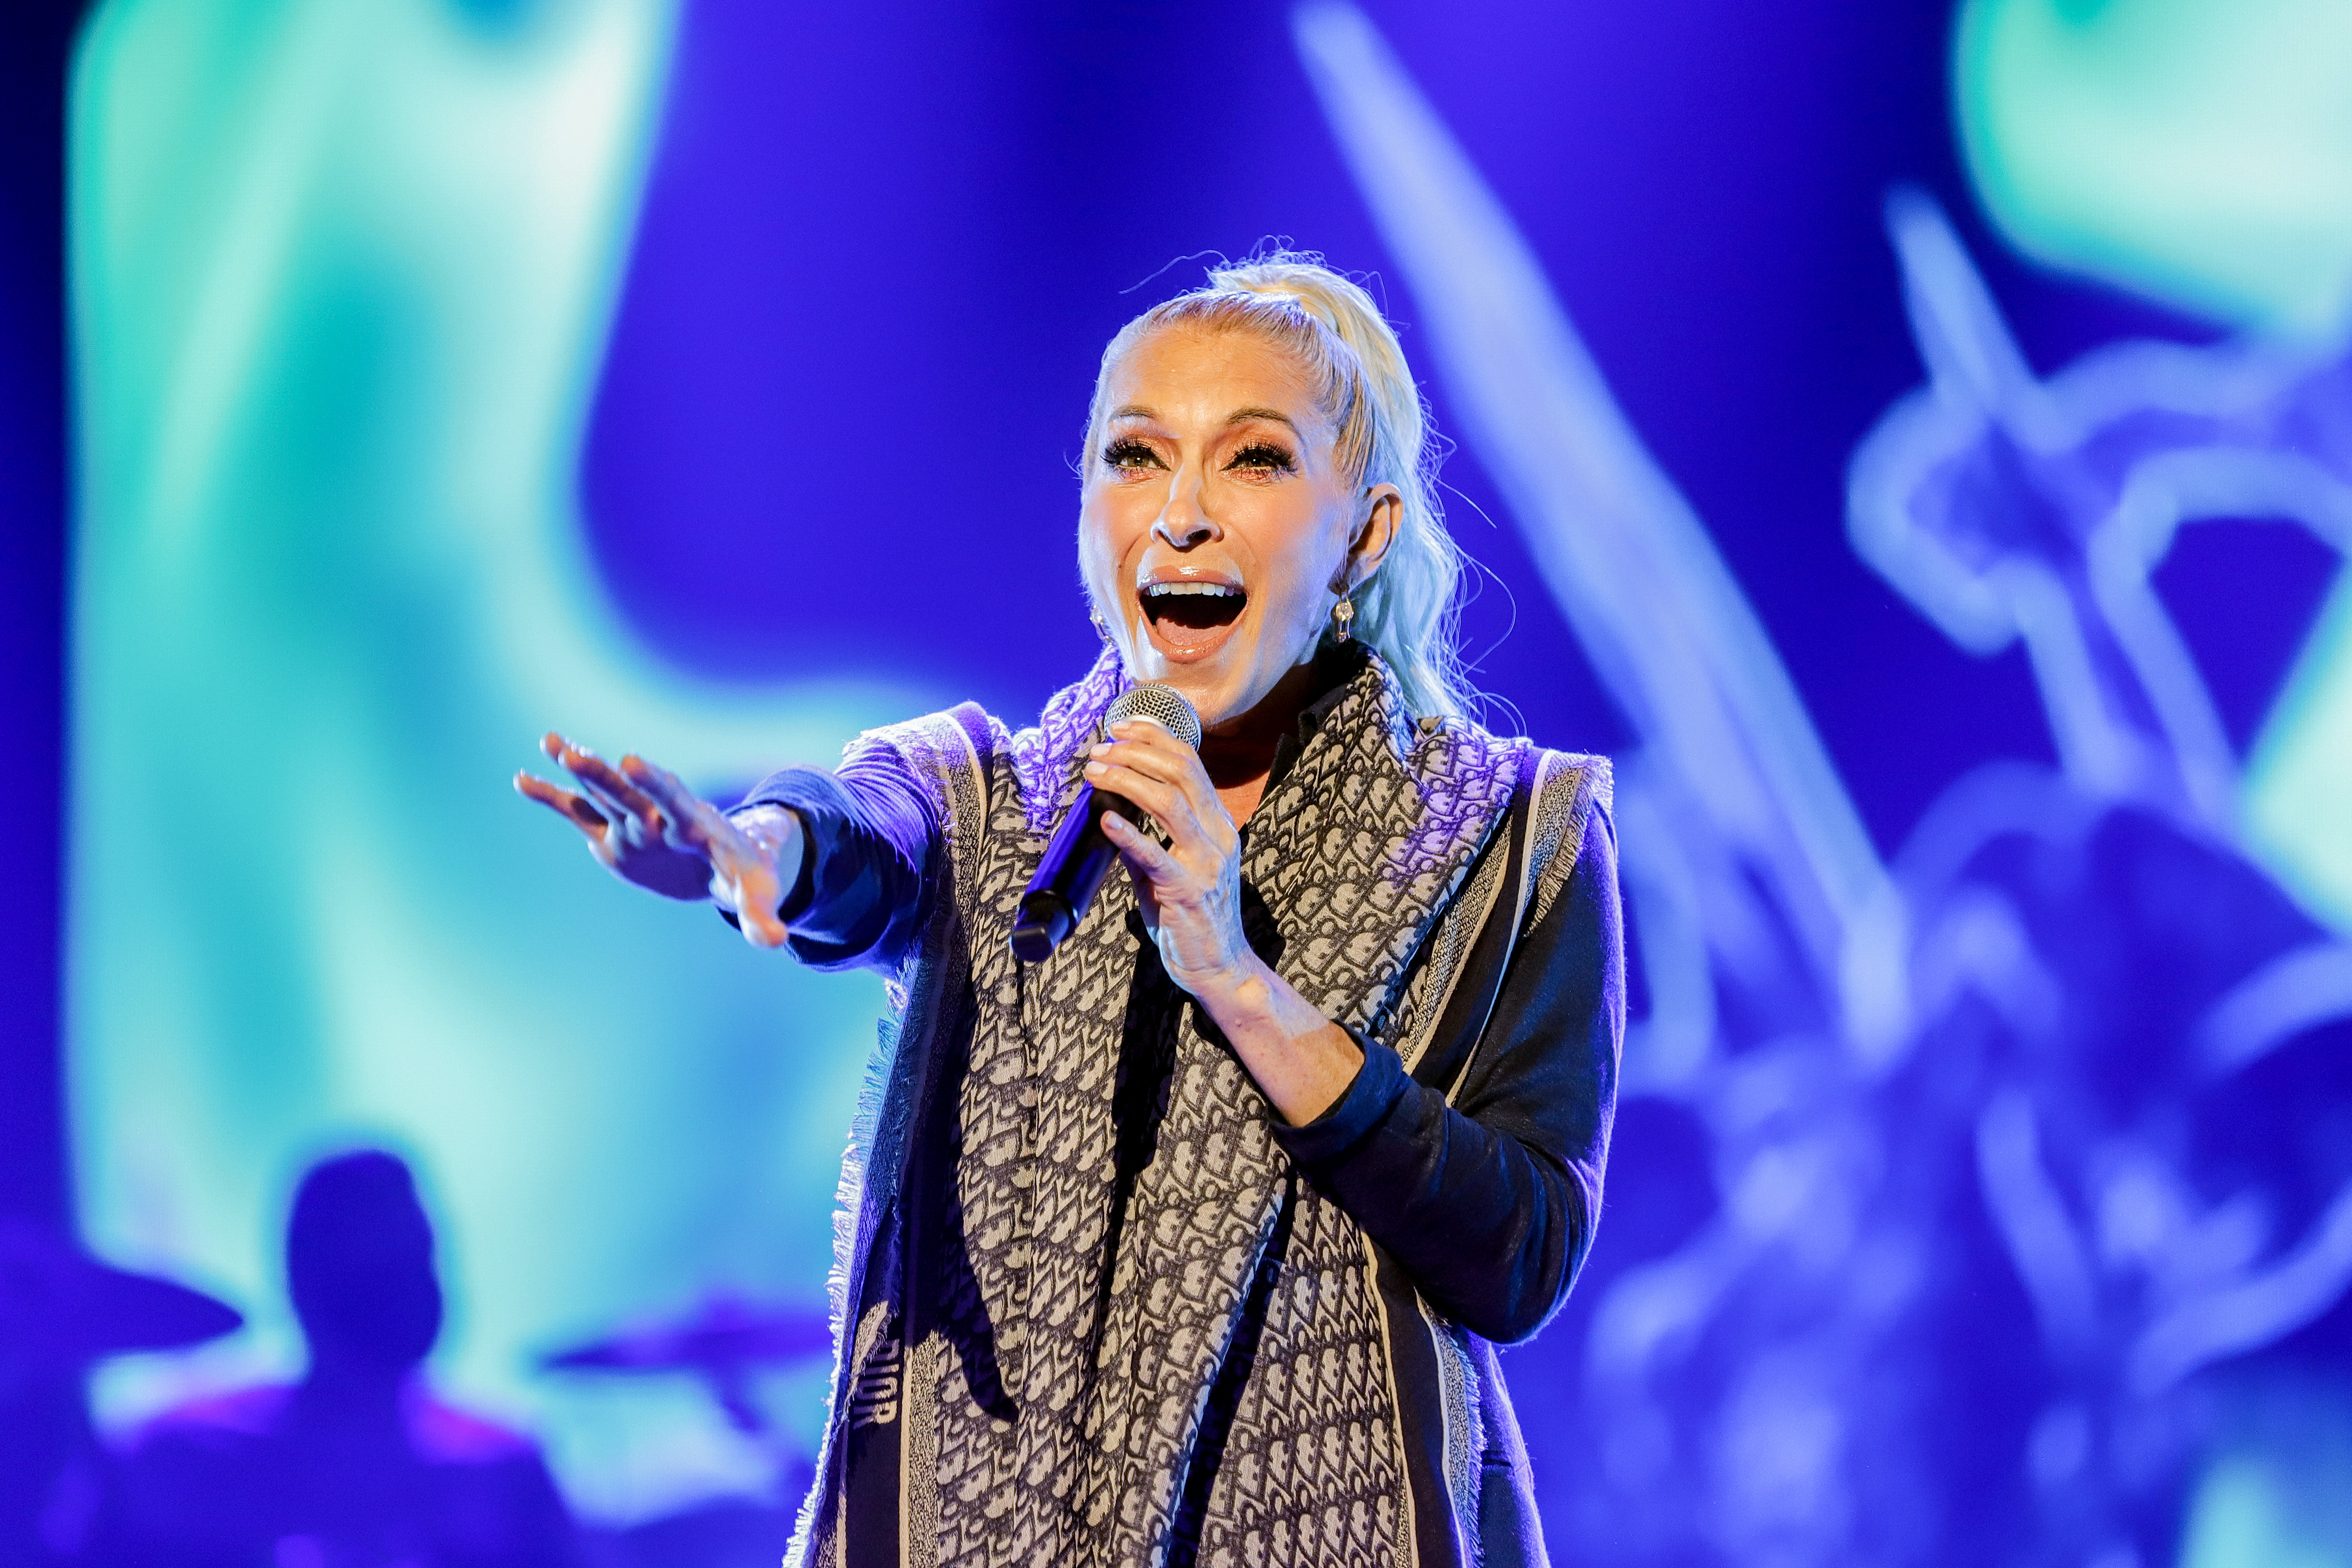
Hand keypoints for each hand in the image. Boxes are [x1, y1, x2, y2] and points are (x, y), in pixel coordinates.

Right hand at [514, 733, 800, 947]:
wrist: (731, 860)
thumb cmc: (746, 873)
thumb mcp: (755, 893)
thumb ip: (761, 916)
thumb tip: (776, 941)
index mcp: (694, 827)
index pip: (674, 800)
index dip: (656, 784)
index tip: (634, 762)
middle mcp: (659, 819)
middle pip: (631, 794)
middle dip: (606, 776)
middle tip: (576, 752)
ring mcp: (634, 824)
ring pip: (603, 795)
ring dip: (579, 772)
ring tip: (550, 742)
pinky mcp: (613, 836)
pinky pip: (581, 814)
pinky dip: (554, 798)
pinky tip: (522, 780)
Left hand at [1083, 717, 1254, 995]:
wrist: (1218, 965)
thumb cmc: (1190, 916)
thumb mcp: (1171, 869)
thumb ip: (1145, 841)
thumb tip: (1110, 814)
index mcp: (1216, 823)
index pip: (1190, 763)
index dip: (1153, 739)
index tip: (1119, 729)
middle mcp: (1218, 835)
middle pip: (1181, 772)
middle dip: (1135, 753)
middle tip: (1099, 752)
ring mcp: (1207, 862)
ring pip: (1170, 802)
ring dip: (1127, 780)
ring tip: (1096, 773)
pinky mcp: (1189, 891)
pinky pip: (1157, 856)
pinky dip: (1130, 834)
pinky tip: (1106, 819)